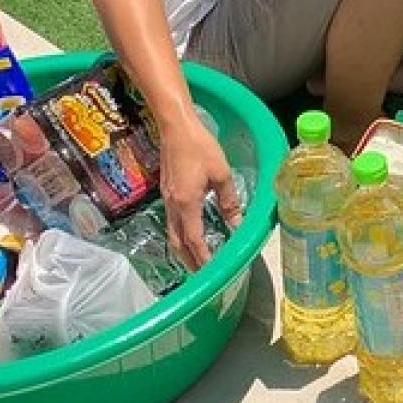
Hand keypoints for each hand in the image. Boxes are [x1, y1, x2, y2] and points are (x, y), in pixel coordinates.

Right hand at [159, 115, 242, 269]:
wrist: (175, 127)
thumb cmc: (199, 147)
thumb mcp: (221, 174)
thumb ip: (229, 201)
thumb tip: (236, 222)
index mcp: (187, 203)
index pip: (194, 239)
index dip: (203, 258)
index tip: (211, 271)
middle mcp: (173, 205)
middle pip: (178, 242)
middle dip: (189, 261)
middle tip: (201, 274)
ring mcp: (166, 199)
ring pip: (172, 233)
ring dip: (183, 250)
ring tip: (194, 261)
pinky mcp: (166, 192)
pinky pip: (171, 221)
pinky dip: (179, 235)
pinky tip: (188, 234)